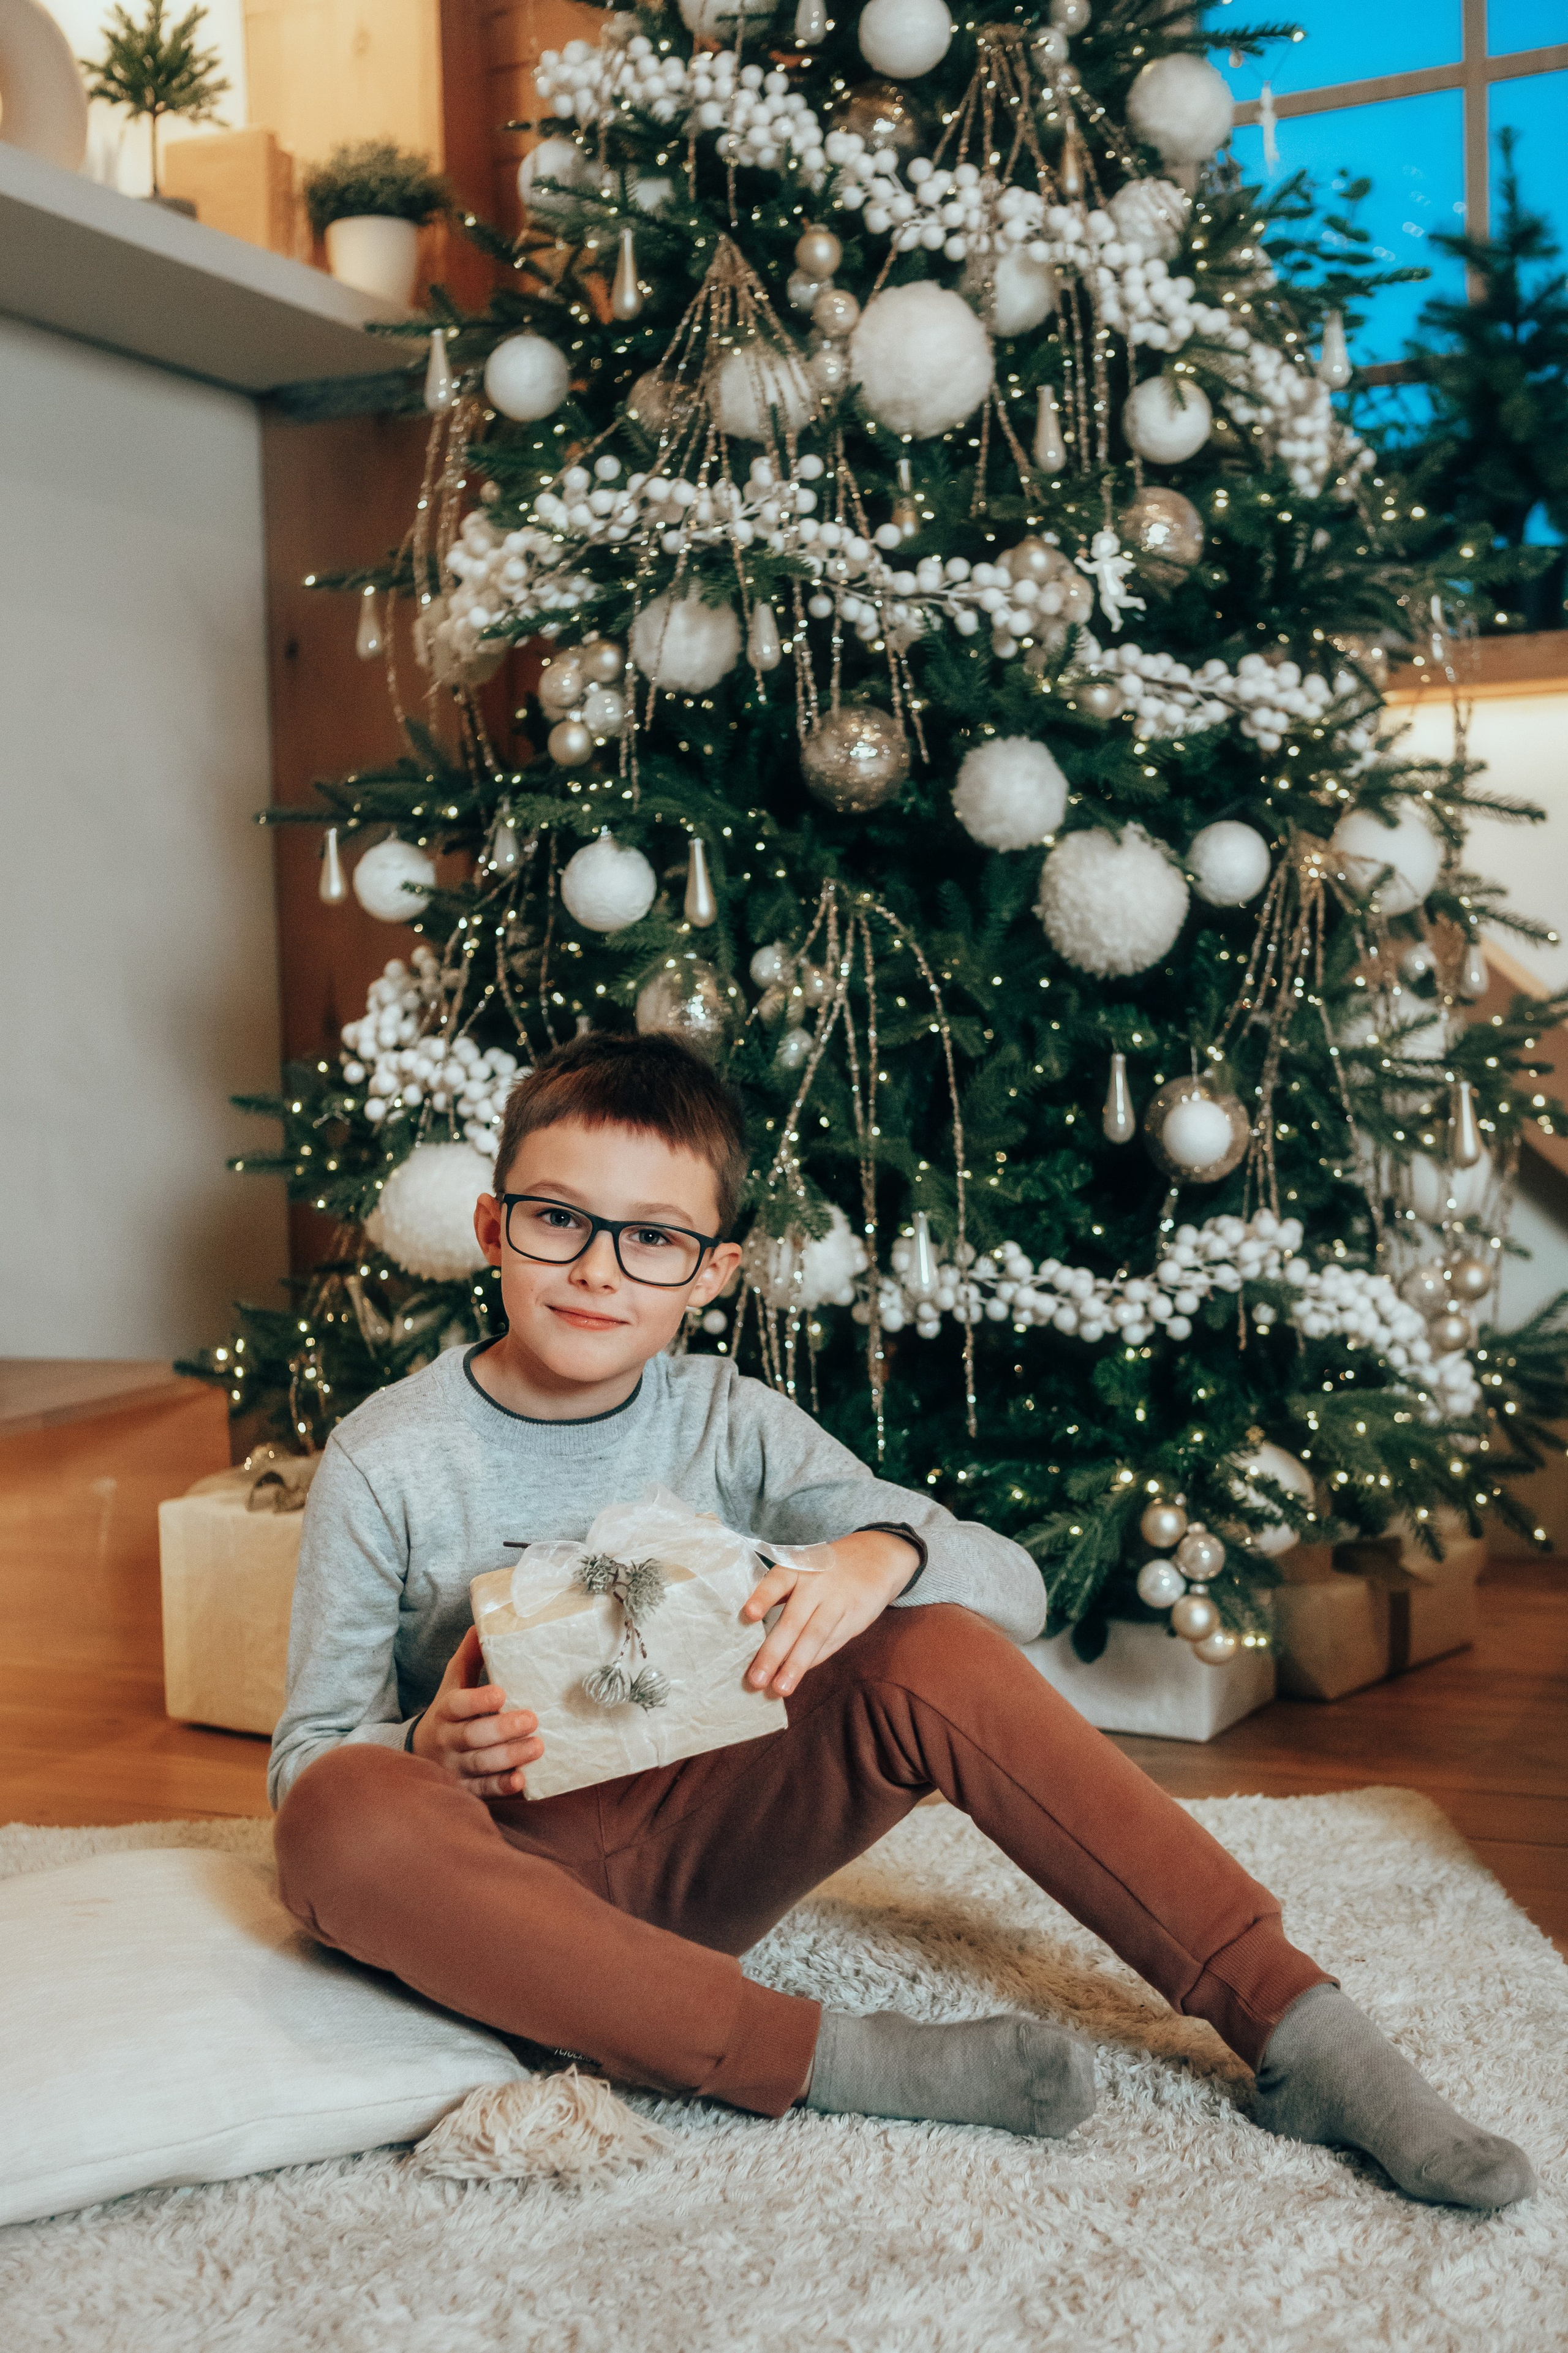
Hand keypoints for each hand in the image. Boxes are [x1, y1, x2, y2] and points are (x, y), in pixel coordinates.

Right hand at [410, 1625, 543, 1796]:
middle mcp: (447, 1740)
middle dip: (502, 1729)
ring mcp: (454, 1767)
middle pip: (472, 1736)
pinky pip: (482, 1791)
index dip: (477, 1700)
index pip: (458, 1704)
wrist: (424, 1753)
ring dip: (509, 1757)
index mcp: (445, 1710)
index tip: (501, 1693)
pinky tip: (521, 1781)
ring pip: (480, 1764)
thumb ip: (468, 1658)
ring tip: (537, 1747)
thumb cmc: (450, 1712)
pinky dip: (501, 1787)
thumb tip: (480, 1624)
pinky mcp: (464, 1788)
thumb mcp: (453, 1683)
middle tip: (532, 1719)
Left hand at [741, 1531, 919, 1698]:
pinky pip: (830, 1644)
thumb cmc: (826, 1569)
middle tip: (755, 1679)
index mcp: (797, 1568)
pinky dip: (813, 1661)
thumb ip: (780, 1593)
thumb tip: (749, 1630)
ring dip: (796, 1666)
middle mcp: (816, 1585)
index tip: (749, 1615)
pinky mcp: (853, 1619)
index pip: (777, 1582)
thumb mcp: (803, 1568)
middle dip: (773, 1652)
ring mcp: (837, 1603)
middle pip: (793, 1621)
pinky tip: (797, 1676)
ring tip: (779, 1689)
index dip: (763, 1597)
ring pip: (814, 1637)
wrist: (877, 1556)